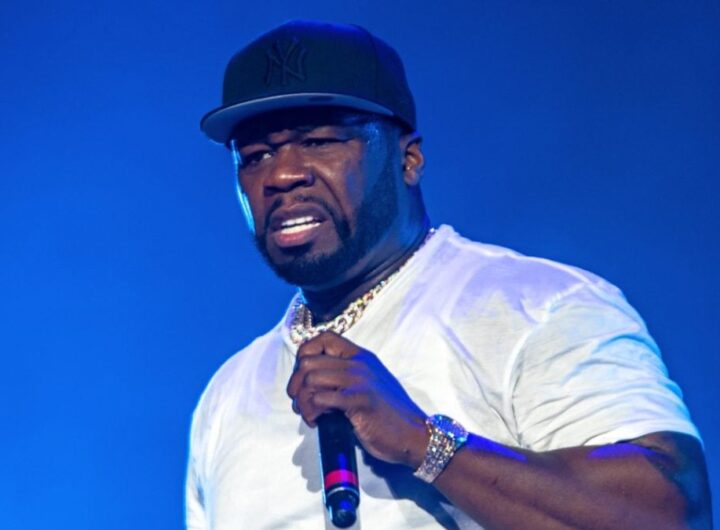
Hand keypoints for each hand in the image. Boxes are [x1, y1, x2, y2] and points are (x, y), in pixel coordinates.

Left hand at [286, 331, 428, 466]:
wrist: (414, 435)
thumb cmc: (389, 414)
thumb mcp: (369, 384)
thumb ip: (346, 375)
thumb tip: (312, 380)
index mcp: (361, 356)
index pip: (323, 338)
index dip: (305, 355)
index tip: (303, 378)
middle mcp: (359, 364)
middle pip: (308, 361)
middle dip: (296, 385)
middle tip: (301, 403)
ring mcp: (359, 381)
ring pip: (310, 379)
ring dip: (302, 401)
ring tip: (310, 415)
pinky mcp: (358, 402)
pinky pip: (320, 399)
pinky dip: (311, 412)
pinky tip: (318, 422)